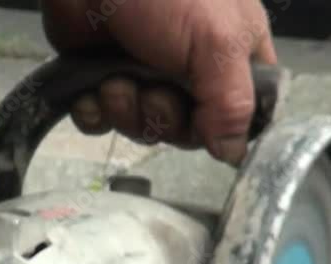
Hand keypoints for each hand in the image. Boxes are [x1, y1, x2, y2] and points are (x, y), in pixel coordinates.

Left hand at [42, 0, 277, 163]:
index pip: (240, 115)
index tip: (202, 122)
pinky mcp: (100, 76)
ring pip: (141, 127)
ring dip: (125, 112)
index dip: (220, 128)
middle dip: (163, 118)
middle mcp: (190, 70)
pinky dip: (93, 111)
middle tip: (149, 90)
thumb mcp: (216, 41)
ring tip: (114, 80)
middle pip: (186, 131)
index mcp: (231, 56)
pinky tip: (90, 90)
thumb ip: (232, 102)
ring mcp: (143, 73)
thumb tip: (234, 154)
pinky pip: (101, 120)